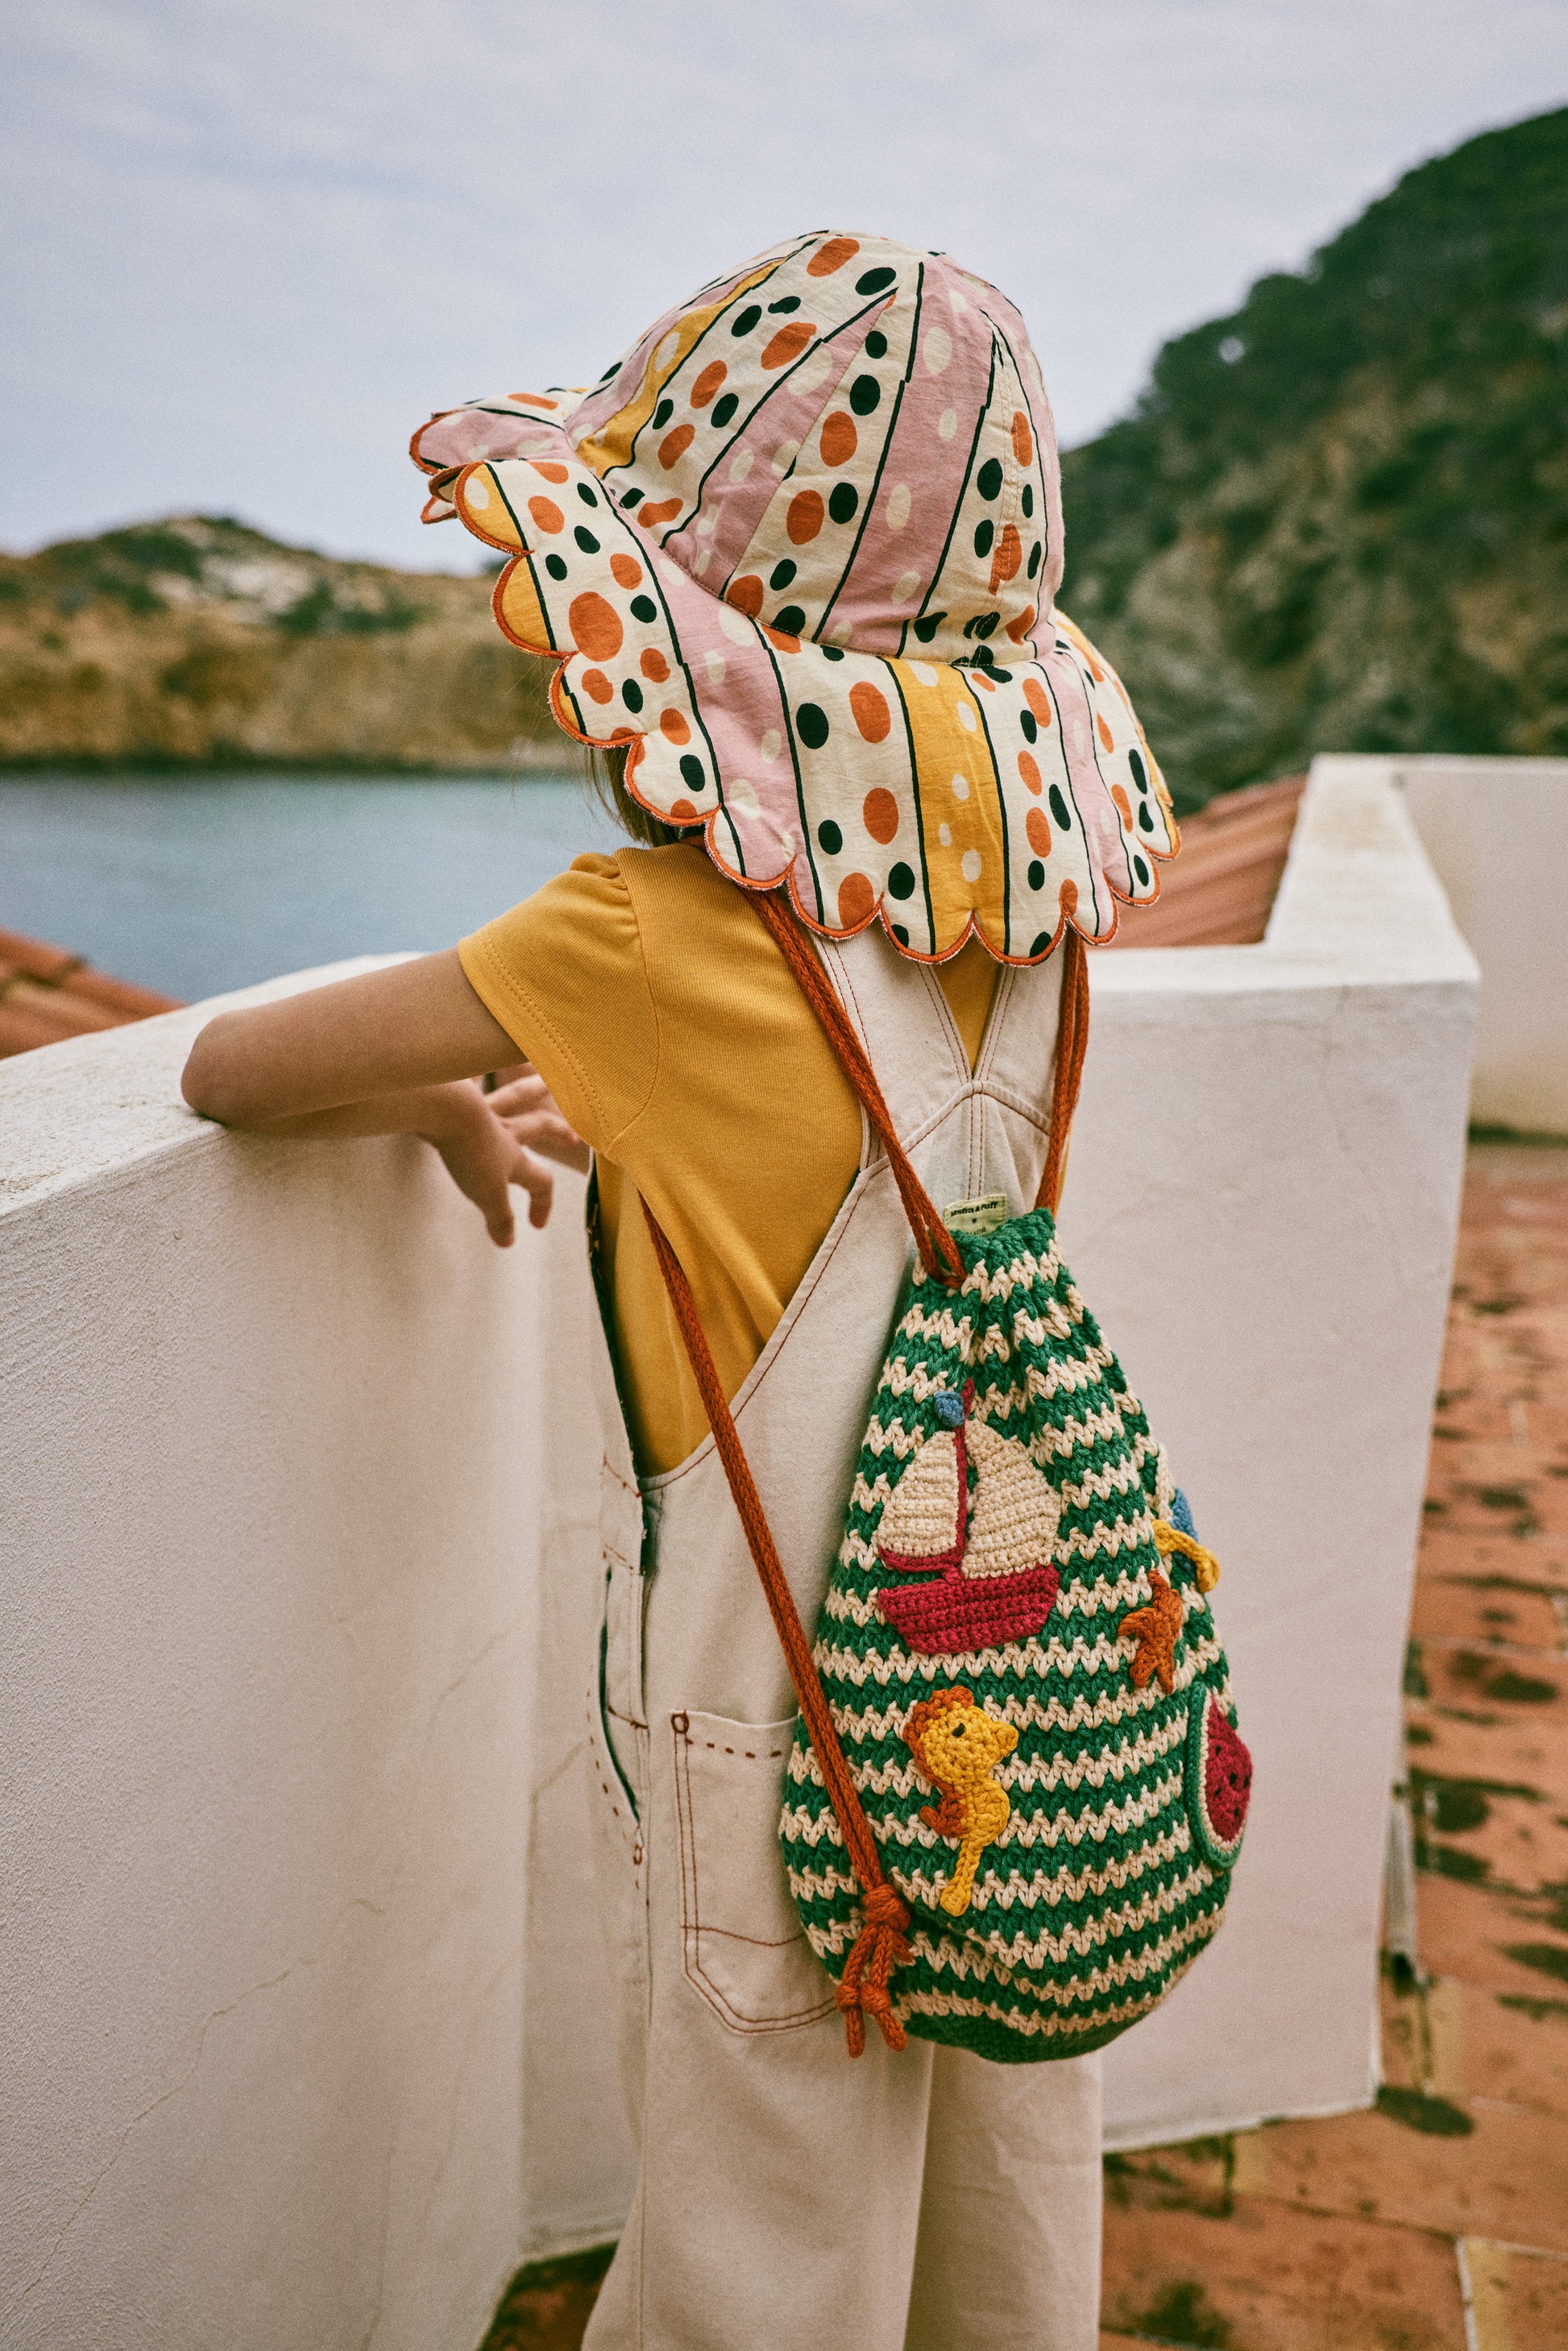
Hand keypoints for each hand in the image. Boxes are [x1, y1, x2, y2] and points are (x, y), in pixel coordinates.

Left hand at [422, 1075, 586, 1246]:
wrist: (446, 1109)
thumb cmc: (469, 1152)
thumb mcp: (487, 1194)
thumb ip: (500, 1218)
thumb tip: (508, 1242)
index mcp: (515, 1157)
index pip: (541, 1181)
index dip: (542, 1203)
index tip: (535, 1225)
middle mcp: (505, 1130)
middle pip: (539, 1127)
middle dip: (557, 1132)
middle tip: (571, 1136)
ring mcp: (483, 1110)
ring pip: (514, 1096)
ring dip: (533, 1090)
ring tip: (543, 1083)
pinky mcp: (460, 1096)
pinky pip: (472, 1079)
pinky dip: (476, 1073)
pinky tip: (472, 1070)